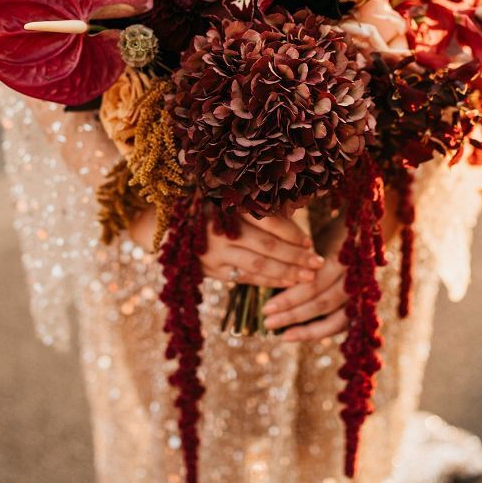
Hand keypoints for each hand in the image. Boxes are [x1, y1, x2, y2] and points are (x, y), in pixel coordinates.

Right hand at [127, 206, 324, 287]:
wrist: (162, 226)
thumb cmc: (205, 206)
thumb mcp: (227, 198)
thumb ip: (258, 209)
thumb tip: (297, 223)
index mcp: (227, 206)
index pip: (268, 221)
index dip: (292, 233)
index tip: (310, 242)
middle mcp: (220, 231)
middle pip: (267, 248)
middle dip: (296, 257)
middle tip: (319, 263)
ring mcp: (213, 254)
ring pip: (258, 267)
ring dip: (286, 274)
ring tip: (309, 278)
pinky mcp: (210, 271)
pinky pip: (245, 280)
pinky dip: (267, 283)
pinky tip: (286, 284)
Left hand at [262, 191, 401, 340]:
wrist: (370, 235)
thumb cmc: (334, 235)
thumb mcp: (318, 237)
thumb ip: (299, 257)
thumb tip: (262, 274)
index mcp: (345, 255)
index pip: (315, 283)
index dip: (290, 297)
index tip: (266, 307)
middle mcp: (357, 276)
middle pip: (322, 302)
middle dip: (292, 313)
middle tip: (267, 319)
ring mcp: (364, 293)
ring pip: (334, 318)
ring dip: (305, 329)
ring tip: (281, 334)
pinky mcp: (363, 307)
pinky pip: (341, 325)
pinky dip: (318, 332)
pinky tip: (295, 335)